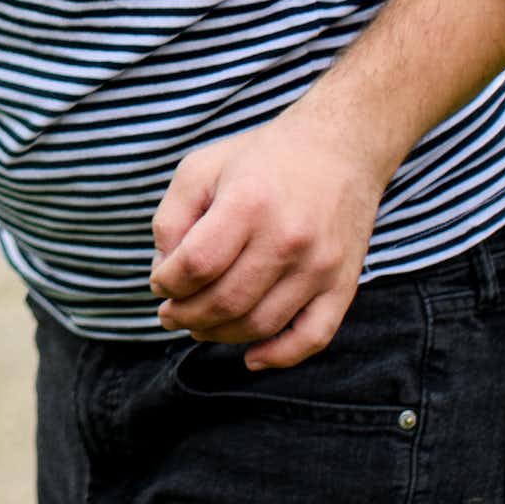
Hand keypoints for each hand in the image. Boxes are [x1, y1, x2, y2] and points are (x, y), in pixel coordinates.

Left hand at [148, 105, 387, 371]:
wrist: (340, 146)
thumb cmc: (261, 158)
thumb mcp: (202, 167)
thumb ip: (172, 218)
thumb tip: (165, 273)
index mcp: (250, 203)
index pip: (197, 265)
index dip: (168, 283)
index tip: (160, 282)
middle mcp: (289, 238)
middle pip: (225, 302)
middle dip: (186, 315)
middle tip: (171, 313)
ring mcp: (320, 266)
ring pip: (260, 325)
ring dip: (219, 335)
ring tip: (198, 325)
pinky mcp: (343, 283)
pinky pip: (313, 337)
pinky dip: (279, 356)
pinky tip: (251, 356)